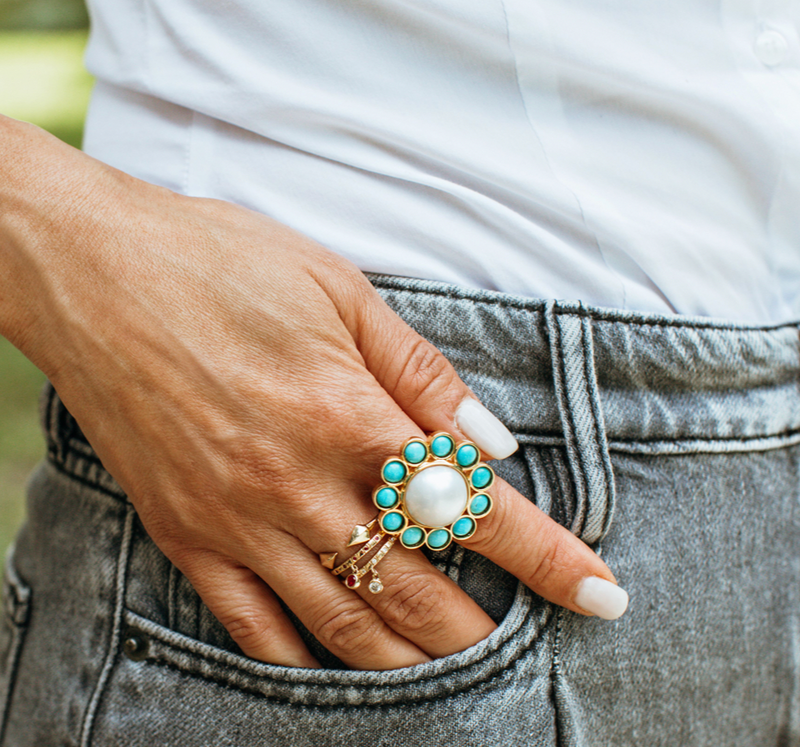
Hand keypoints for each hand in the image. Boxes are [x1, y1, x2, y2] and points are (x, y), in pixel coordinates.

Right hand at [1, 122, 626, 669]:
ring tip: (458, 674)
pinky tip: (344, 665)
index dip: (548, 559)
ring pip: (344, 625)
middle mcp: (297, 484)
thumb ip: (422, 373)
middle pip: (417, 589)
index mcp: (347, 416)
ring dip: (412, 658)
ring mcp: (237, 521)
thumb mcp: (341, 291)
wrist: (95, 272)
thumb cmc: (223, 265)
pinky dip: (307, 658)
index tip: (601, 595)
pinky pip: (253, 626)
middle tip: (528, 648)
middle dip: (484, 629)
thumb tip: (490, 443)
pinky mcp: (188, 535)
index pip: (474, 509)